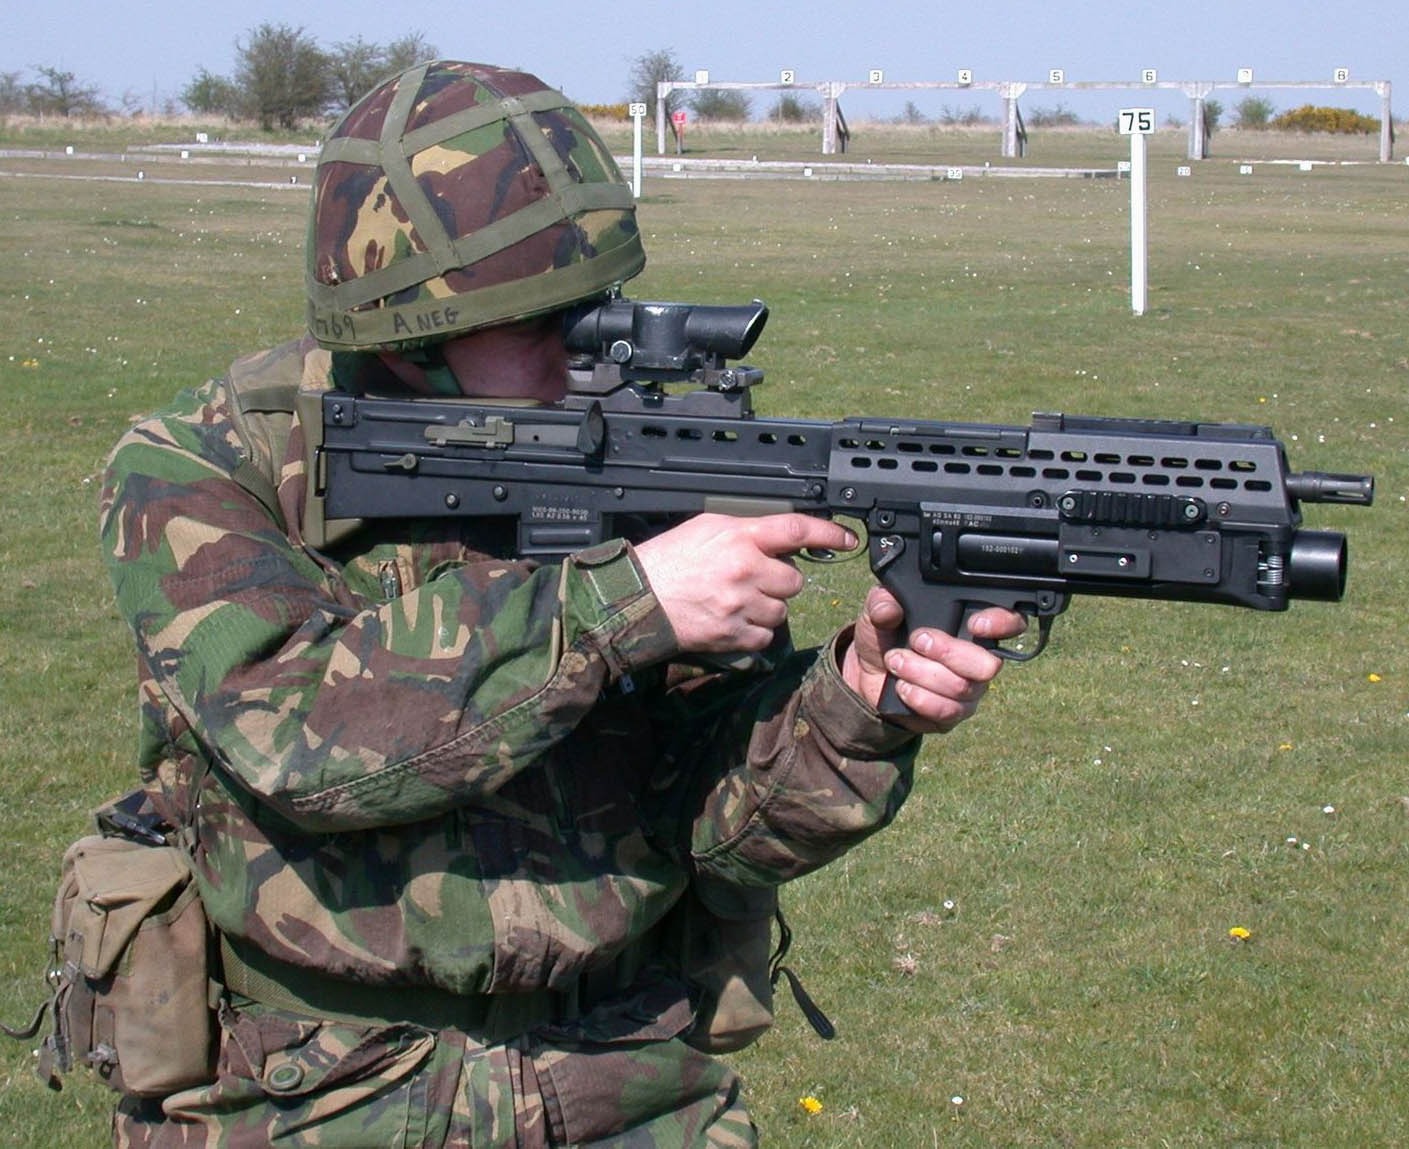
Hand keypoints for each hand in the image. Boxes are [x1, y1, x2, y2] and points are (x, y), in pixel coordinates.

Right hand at [635, 513, 855, 653]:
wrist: (637, 599)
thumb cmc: (669, 560)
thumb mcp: (708, 528)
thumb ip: (748, 531)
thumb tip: (784, 539)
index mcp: (739, 537)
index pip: (795, 530)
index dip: (828, 532)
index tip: (847, 538)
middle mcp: (745, 570)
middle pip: (794, 580)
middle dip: (779, 581)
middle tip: (752, 579)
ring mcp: (740, 605)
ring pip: (781, 611)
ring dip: (767, 607)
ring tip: (737, 600)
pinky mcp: (733, 634)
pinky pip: (766, 636)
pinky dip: (755, 630)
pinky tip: (732, 619)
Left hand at [842, 587, 1026, 732]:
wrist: (868, 674)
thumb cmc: (884, 637)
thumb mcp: (878, 612)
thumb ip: (882, 602)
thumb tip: (889, 609)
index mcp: (969, 625)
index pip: (1009, 622)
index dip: (1002, 623)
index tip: (975, 624)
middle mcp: (978, 658)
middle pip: (988, 664)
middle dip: (948, 652)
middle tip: (917, 641)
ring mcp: (969, 690)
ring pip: (962, 688)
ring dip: (924, 674)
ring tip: (896, 662)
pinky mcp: (952, 715)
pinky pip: (947, 711)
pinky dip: (920, 698)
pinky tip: (902, 687)